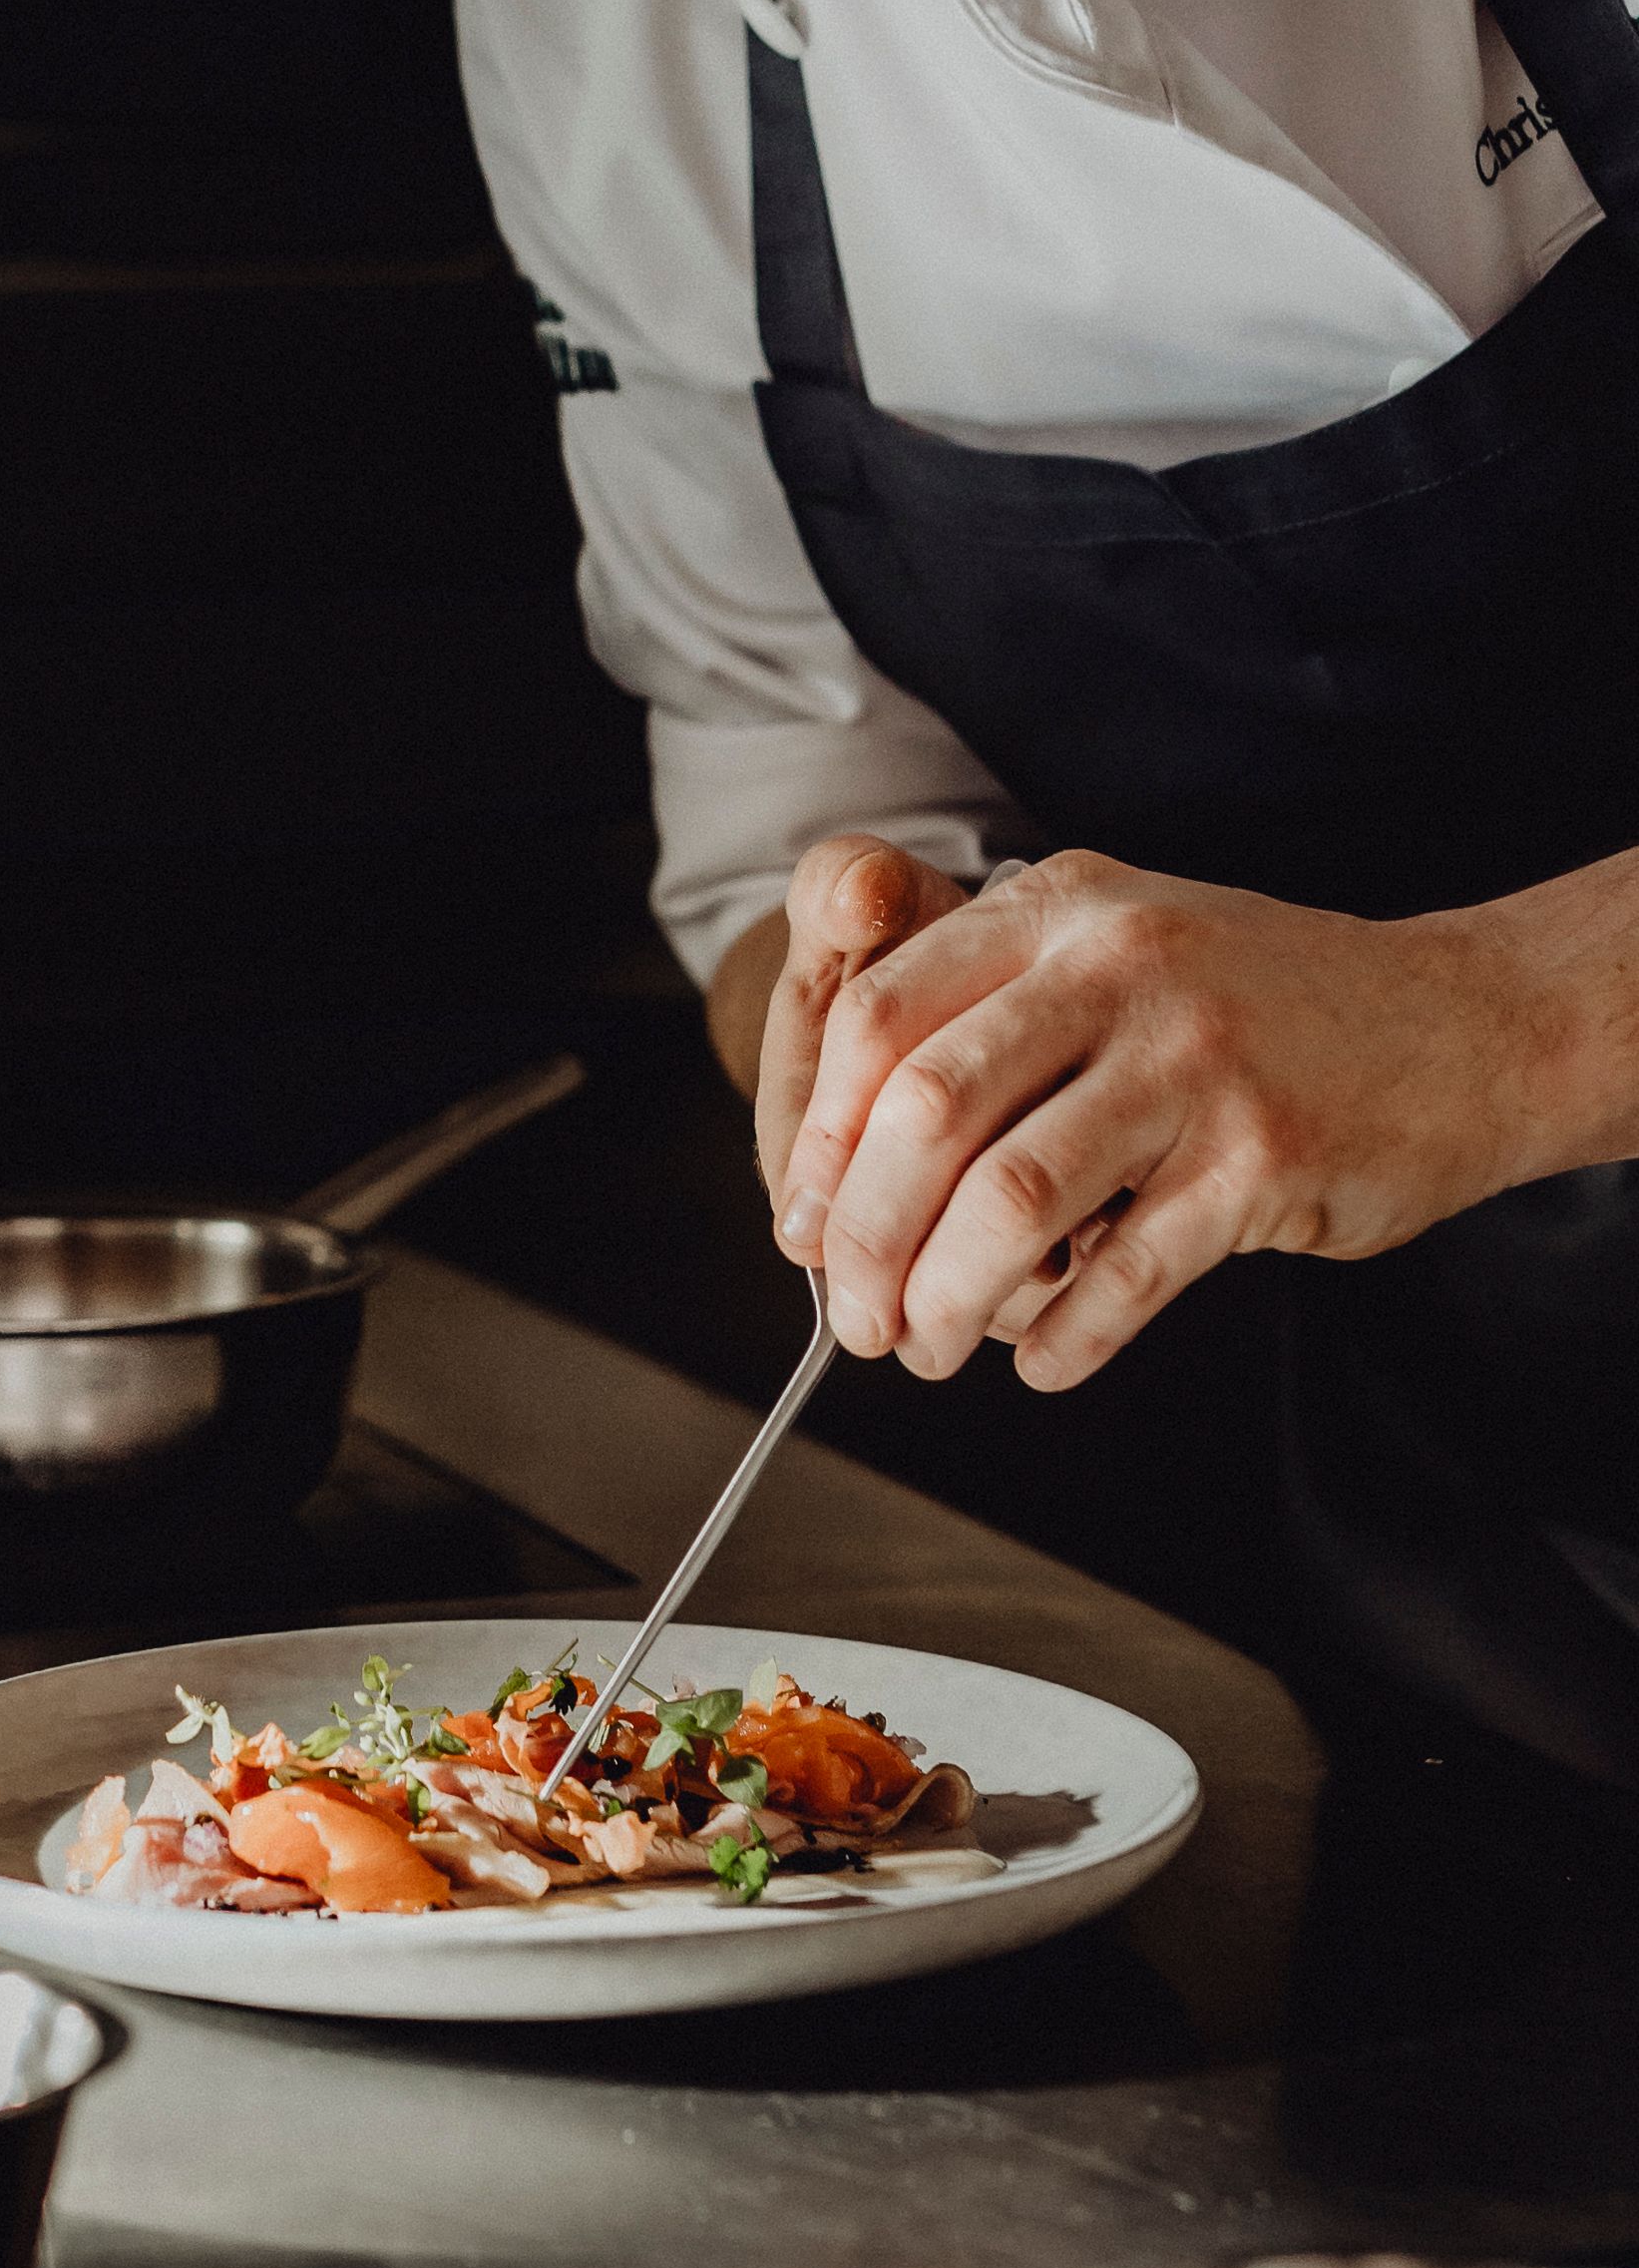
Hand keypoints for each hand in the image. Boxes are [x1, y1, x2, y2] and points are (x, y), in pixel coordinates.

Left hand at [764, 841, 1537, 1389]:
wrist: (1464, 1025)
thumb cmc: (1260, 1008)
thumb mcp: (1119, 951)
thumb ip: (985, 1021)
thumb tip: (835, 1173)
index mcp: (1061, 907)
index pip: (880, 1017)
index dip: (821, 1141)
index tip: (802, 1228)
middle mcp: (1120, 966)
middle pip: (926, 1112)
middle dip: (866, 1237)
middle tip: (855, 1319)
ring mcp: (1196, 1061)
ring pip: (1012, 1202)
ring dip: (948, 1300)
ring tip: (932, 1348)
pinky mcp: (1262, 1160)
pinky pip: (1124, 1275)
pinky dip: (1064, 1337)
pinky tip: (1045, 1360)